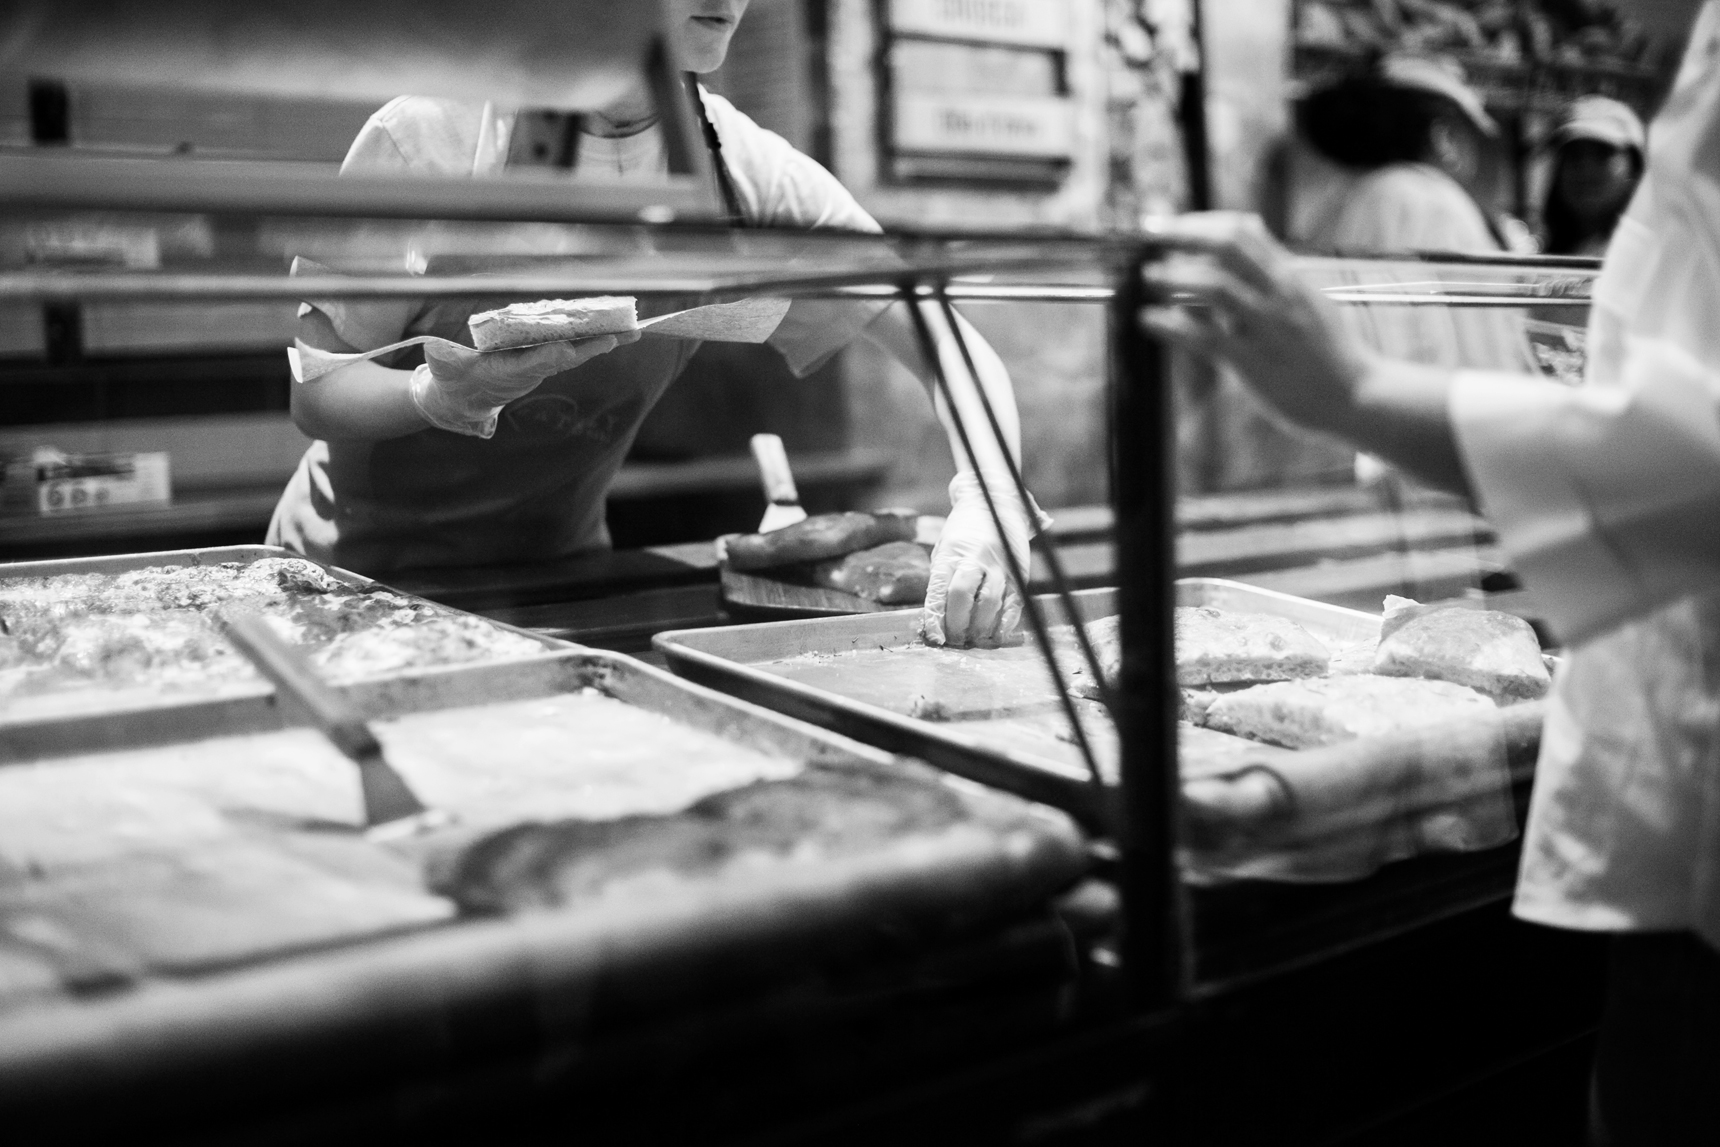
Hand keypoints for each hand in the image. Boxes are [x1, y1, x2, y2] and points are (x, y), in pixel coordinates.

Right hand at [410, 331, 639, 436]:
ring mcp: (541, 364)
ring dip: (604, 340)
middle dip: (593, 346)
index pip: (532, 364)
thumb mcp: (444, 369)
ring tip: (633, 330)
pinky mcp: (545, 358)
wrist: (463, 400)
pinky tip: (618, 328)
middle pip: (567, 357)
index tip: (566, 350)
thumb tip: (432, 349)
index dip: (548, 357)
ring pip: (577, 350)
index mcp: (508, 373)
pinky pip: (574, 344)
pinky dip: (594, 336)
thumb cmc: (452, 381)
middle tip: (621, 337)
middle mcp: (531, 370)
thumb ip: (442, 359)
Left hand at [921, 471, 1036, 648]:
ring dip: (981, 627)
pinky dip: (1006, 621)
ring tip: (974, 639)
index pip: (940, 590)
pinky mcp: (1018, 569)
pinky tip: (998, 633)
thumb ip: (941, 579)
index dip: (936, 618)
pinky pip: (1014, 600)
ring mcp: (999, 563)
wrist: (993, 499)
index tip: (935, 636)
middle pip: (963, 596)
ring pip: (990, 601)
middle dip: (957, 624)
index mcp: (951, 552)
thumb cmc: (962, 531)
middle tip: (955, 640)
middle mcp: (975, 557)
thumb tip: (937, 617)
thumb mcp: (944, 548)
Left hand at [1138, 212, 1371, 437]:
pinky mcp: (1253, 362)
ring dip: (1175, 277)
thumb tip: (1239, 239)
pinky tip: (1148, 320)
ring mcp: (1267, 326)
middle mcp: (1279, 293)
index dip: (1201, 222)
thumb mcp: (1303, 299)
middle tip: (1149, 235)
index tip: (1170, 225)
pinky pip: (1206, 338)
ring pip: (1215, 286)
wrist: (1355, 396)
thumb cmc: (1325, 351)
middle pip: (1228, 244)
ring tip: (1148, 276)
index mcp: (1290, 276)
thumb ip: (1268, 273)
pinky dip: (1171, 326)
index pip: (1243, 229)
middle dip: (1184, 234)